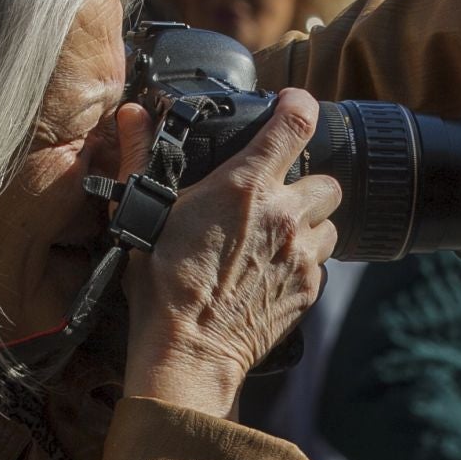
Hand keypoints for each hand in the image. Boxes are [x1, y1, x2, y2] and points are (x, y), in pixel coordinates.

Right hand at [122, 90, 341, 416]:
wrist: (188, 353)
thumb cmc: (162, 287)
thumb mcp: (144, 215)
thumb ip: (142, 158)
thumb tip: (131, 115)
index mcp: (246, 185)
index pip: (296, 123)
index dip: (299, 106)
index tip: (292, 106)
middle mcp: (284, 215)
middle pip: (327, 181)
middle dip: (306, 186)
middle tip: (276, 201)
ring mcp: (302, 255)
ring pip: (330, 225)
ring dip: (310, 228)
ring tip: (277, 241)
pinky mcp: (309, 290)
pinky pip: (321, 266)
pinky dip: (304, 265)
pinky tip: (272, 274)